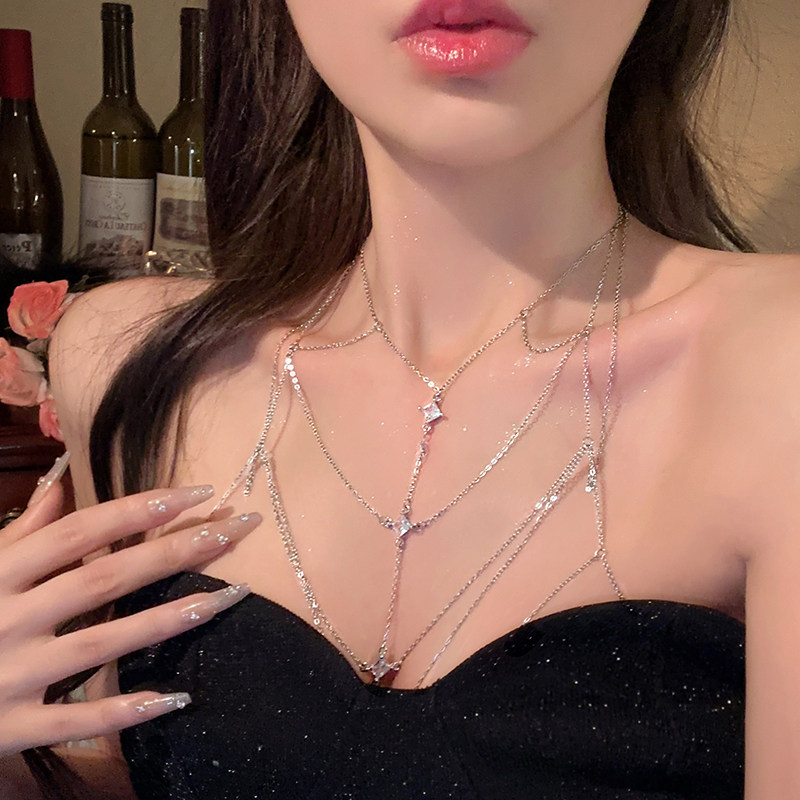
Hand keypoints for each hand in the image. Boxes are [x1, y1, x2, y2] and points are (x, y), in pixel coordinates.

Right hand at [0, 453, 260, 755]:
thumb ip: (22, 530)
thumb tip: (60, 481)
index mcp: (0, 572)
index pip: (81, 530)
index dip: (141, 508)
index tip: (200, 492)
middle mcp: (8, 617)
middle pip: (106, 577)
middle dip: (177, 550)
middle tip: (237, 531)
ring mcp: (10, 674)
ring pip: (104, 642)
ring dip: (170, 618)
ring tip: (228, 597)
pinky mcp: (10, 726)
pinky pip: (77, 720)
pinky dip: (126, 710)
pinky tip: (178, 698)